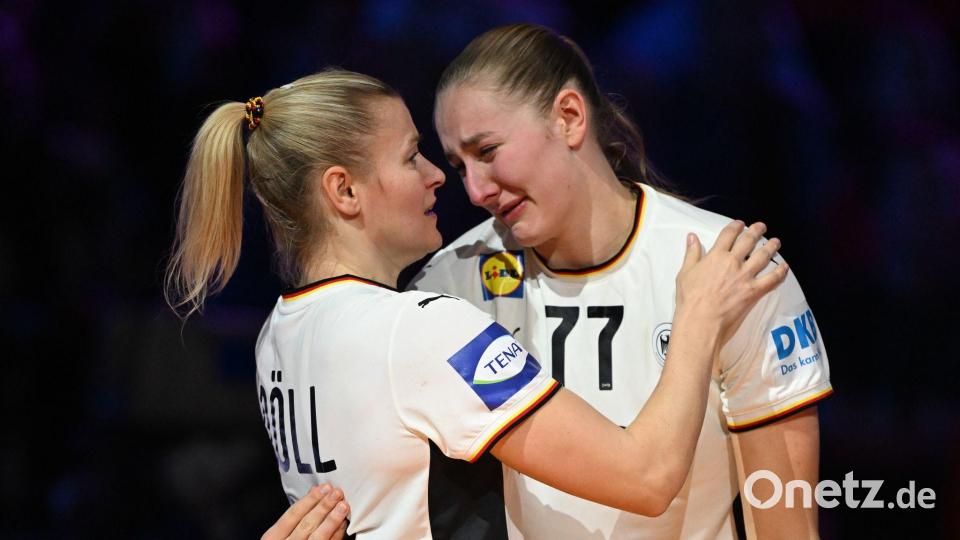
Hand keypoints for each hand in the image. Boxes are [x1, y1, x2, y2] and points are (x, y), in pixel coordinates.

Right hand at [261, 484, 349, 539]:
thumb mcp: (280, 534)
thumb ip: (294, 517)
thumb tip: (313, 493)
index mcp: (273, 538)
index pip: (292, 515)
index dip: (309, 500)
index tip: (322, 488)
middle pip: (306, 524)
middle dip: (323, 507)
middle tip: (336, 493)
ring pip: (317, 537)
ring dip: (332, 520)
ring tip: (343, 506)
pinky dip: (336, 535)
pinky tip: (343, 525)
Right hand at [676, 221, 787, 346]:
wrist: (700, 322)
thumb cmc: (690, 300)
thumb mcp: (685, 273)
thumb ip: (691, 254)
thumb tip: (692, 237)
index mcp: (715, 256)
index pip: (729, 234)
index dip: (736, 226)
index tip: (740, 224)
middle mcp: (732, 262)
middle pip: (749, 241)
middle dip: (757, 231)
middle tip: (761, 227)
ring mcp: (745, 276)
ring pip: (763, 256)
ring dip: (771, 247)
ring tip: (776, 242)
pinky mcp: (754, 291)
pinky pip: (772, 279)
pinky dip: (780, 272)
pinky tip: (785, 267)